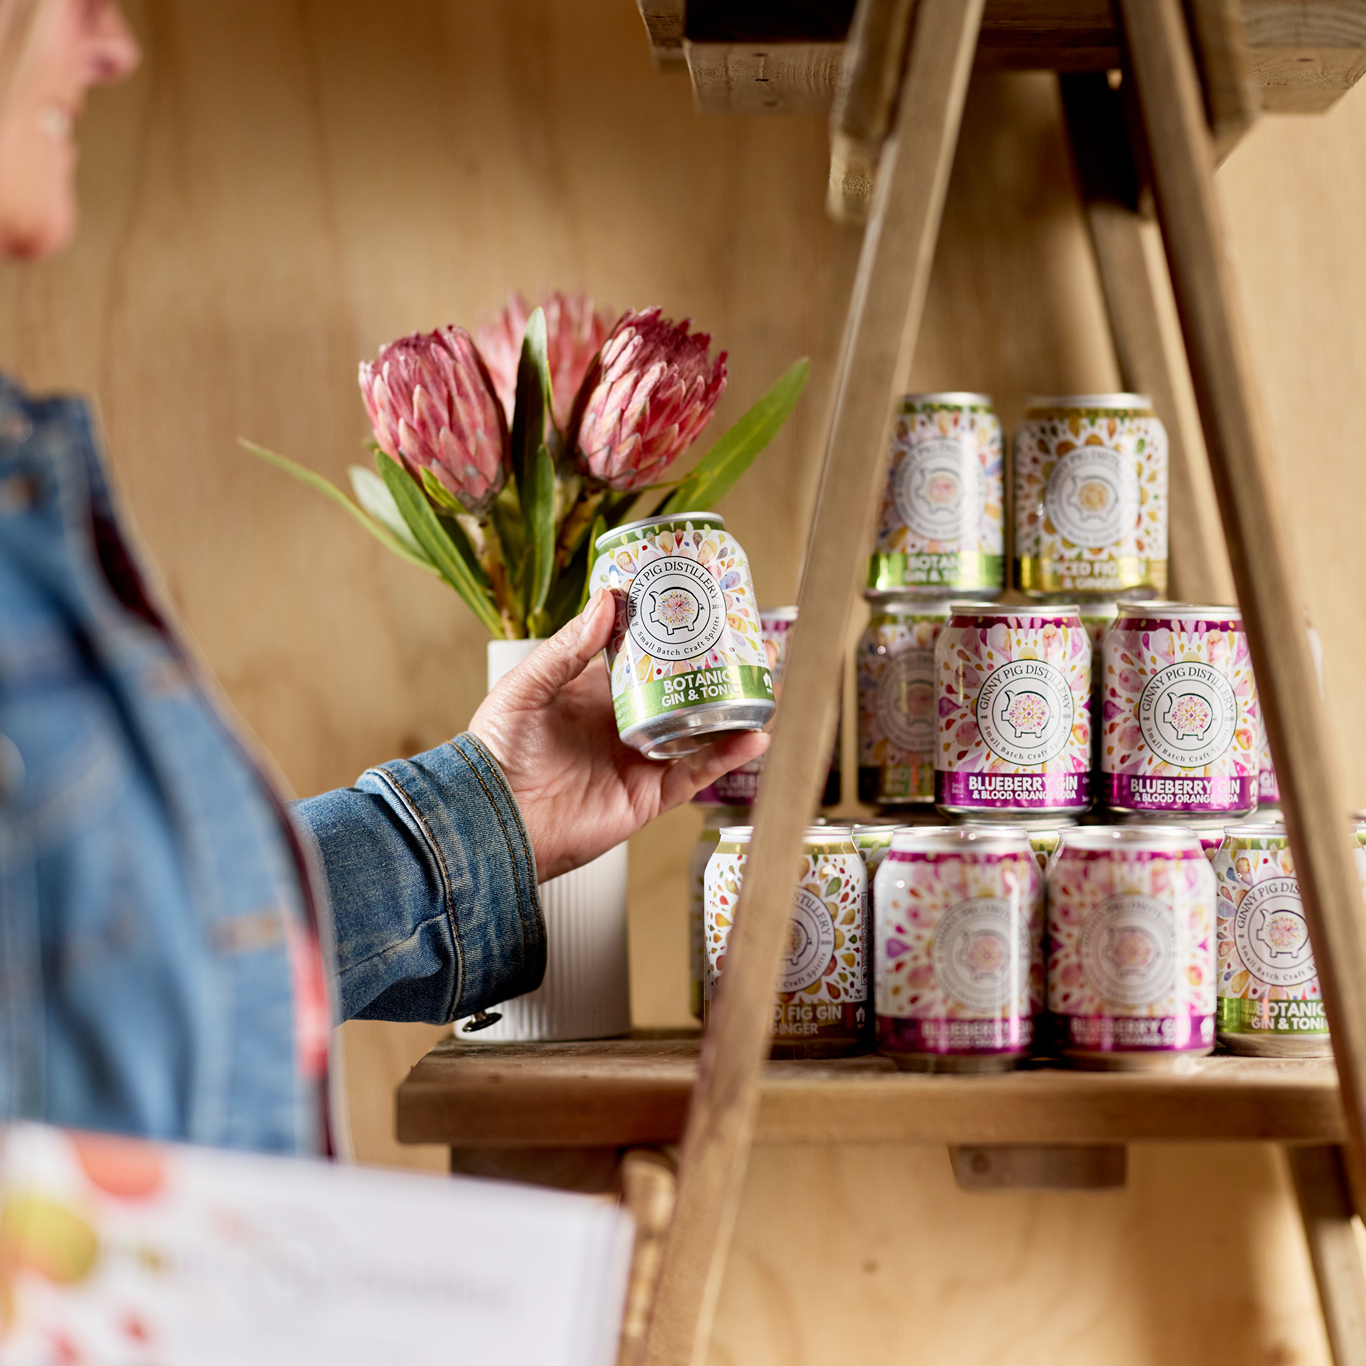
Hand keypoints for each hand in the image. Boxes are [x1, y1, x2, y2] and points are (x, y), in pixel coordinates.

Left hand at [469, 589, 767, 879]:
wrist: (493, 820)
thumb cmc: (495, 756)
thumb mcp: (525, 689)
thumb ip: (566, 648)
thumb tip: (605, 602)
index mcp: (593, 696)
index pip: (642, 660)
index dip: (670, 637)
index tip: (698, 610)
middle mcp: (622, 726)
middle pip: (679, 694)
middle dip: (711, 673)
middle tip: (744, 646)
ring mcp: (639, 761)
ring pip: (698, 733)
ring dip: (730, 713)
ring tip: (762, 688)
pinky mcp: (649, 797)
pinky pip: (696, 775)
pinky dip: (727, 757)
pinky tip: (752, 736)